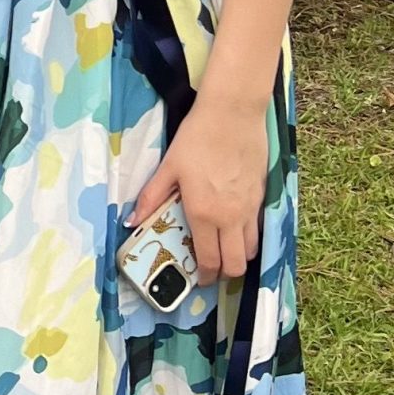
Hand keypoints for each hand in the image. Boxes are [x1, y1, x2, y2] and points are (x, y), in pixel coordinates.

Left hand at [129, 96, 269, 281]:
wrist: (233, 115)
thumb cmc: (197, 139)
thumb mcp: (168, 167)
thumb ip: (150, 197)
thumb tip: (131, 221)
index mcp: (204, 214)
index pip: (209, 260)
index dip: (204, 276)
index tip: (198, 280)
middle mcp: (231, 218)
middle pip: (236, 264)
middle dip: (224, 274)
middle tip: (212, 270)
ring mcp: (250, 209)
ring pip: (252, 249)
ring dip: (239, 257)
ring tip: (225, 251)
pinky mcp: (262, 196)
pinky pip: (258, 228)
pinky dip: (249, 237)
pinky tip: (236, 228)